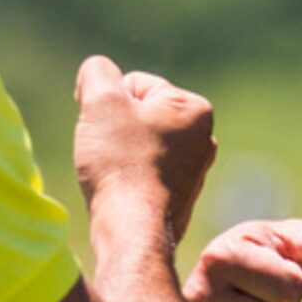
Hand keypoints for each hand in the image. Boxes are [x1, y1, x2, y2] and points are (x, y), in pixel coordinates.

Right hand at [73, 56, 215, 240]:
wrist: (131, 230)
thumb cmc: (119, 162)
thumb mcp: (101, 100)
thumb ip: (97, 72)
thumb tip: (98, 71)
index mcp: (194, 107)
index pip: (134, 85)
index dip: (109, 104)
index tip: (106, 131)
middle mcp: (204, 138)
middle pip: (139, 115)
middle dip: (116, 128)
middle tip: (108, 153)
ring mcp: (195, 171)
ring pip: (140, 145)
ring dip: (120, 154)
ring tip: (115, 173)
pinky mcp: (180, 198)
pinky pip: (144, 173)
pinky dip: (129, 178)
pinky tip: (123, 192)